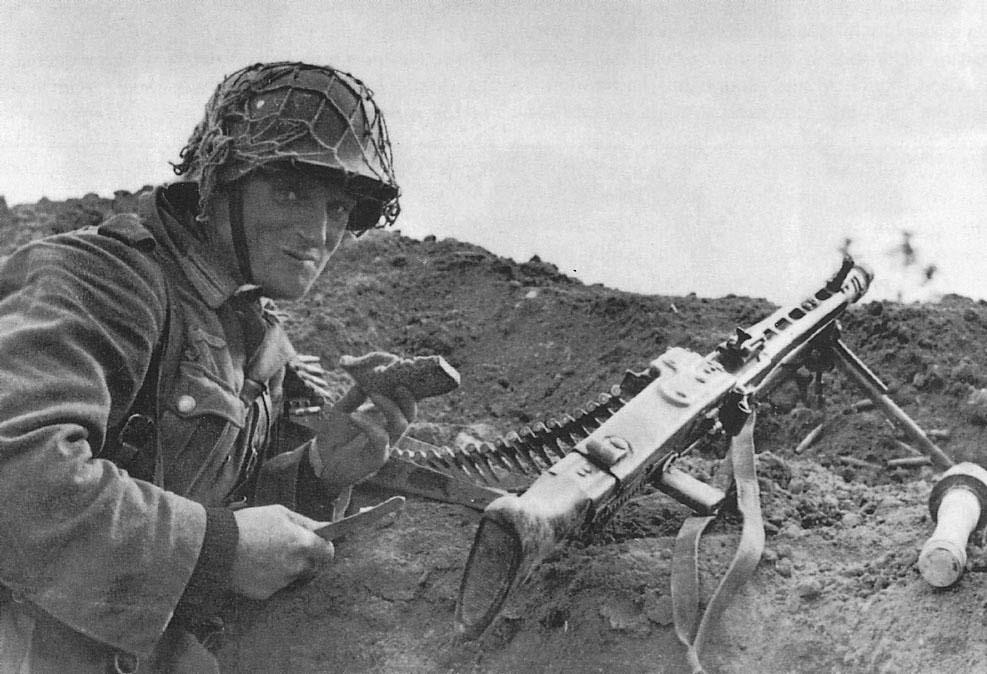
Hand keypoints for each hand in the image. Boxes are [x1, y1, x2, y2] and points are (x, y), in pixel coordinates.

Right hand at [231, 505, 334, 599]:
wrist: (218, 546)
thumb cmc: (249, 525)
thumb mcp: (280, 513)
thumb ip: (306, 523)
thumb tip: (324, 528)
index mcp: (303, 544)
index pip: (328, 552)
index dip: (324, 547)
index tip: (318, 544)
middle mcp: (296, 566)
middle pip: (312, 566)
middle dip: (306, 558)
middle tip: (288, 547)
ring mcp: (282, 582)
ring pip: (293, 576)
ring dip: (288, 568)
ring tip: (267, 555)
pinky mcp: (267, 593)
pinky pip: (276, 585)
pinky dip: (271, 578)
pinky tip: (257, 565)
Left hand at [308, 352, 417, 492]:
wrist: (319, 462)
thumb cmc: (333, 437)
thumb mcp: (342, 410)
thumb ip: (355, 396)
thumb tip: (365, 378)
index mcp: (383, 419)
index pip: (402, 403)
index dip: (404, 389)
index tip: (398, 372)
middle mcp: (388, 431)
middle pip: (410, 414)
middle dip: (408, 398)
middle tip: (397, 383)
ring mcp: (385, 445)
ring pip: (402, 424)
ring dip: (389, 406)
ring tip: (373, 394)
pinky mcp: (377, 457)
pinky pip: (381, 438)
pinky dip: (369, 424)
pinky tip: (354, 417)